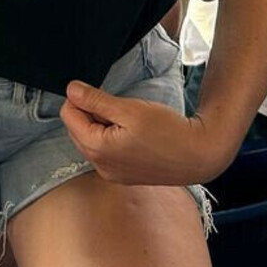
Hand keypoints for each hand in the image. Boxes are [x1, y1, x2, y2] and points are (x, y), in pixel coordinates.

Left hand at [60, 82, 234, 186]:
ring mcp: (111, 174)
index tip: (103, 95)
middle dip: (91, 114)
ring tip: (128, 122)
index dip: (81, 99)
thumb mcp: (128, 109)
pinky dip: (112, 138)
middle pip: (77, 129)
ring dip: (102, 125)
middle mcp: (100, 167)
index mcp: (97, 149)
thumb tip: (71, 90)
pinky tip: (133, 133)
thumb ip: (95, 100)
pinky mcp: (123, 175)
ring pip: (91, 140)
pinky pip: (105, 152)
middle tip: (119, 109)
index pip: (69, 115)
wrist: (198, 155)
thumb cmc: (167, 131)